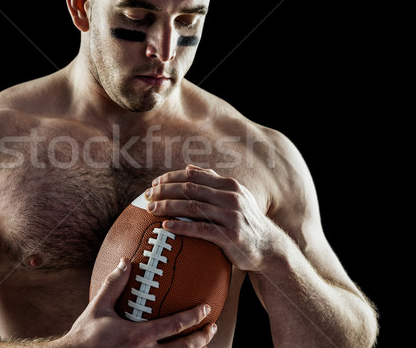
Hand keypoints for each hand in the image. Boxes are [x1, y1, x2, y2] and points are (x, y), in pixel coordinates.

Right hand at [59, 258, 216, 346]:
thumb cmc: (85, 336)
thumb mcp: (98, 308)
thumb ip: (114, 284)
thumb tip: (125, 261)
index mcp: (138, 337)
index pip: (173, 326)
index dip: (193, 318)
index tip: (206, 309)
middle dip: (202, 338)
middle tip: (212, 326)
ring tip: (204, 341)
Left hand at [145, 165, 283, 271]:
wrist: (269, 247)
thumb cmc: (245, 221)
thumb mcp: (235, 197)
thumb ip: (213, 182)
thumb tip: (189, 168)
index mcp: (229, 185)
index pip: (193, 175)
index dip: (171, 177)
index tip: (154, 183)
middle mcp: (231, 197)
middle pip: (189, 189)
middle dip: (165, 190)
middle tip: (147, 196)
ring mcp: (232, 216)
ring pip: (192, 207)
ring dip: (168, 206)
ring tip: (151, 210)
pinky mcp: (230, 236)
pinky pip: (200, 229)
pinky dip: (181, 226)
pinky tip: (166, 226)